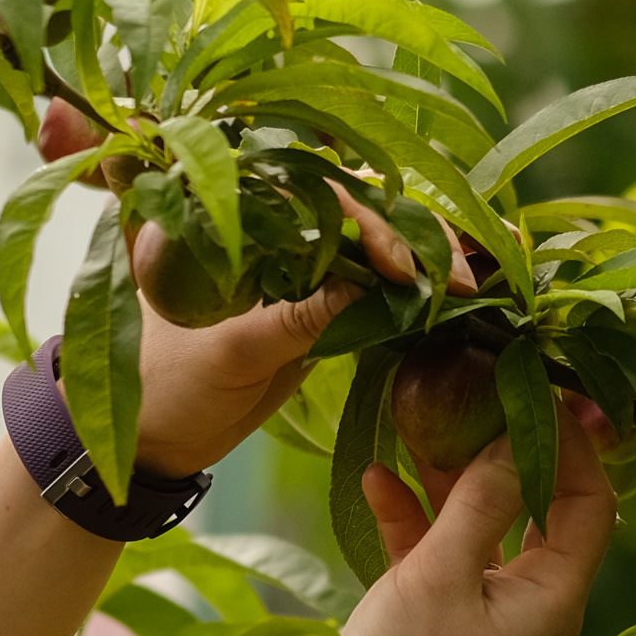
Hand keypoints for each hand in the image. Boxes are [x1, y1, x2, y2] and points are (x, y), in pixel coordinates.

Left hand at [125, 185, 472, 477]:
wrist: (153, 440)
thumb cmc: (167, 390)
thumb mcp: (231, 355)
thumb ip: (297, 318)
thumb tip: (375, 287)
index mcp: (225, 215)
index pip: (311, 194)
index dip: (366, 224)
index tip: (402, 269)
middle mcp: (263, 220)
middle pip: (355, 202)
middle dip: (416, 227)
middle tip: (466, 267)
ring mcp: (294, 256)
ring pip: (374, 234)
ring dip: (429, 246)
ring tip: (482, 265)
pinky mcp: (316, 293)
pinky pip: (372, 275)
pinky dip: (416, 278)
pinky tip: (463, 282)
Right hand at [299, 394, 617, 635]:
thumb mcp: (442, 572)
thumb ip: (480, 499)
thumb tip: (518, 436)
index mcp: (554, 597)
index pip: (590, 502)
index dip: (573, 442)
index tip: (541, 389)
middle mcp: (532, 607)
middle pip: (537, 509)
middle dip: (506, 450)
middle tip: (479, 391)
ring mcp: (485, 618)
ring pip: (481, 530)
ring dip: (451, 480)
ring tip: (418, 420)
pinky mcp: (440, 628)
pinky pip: (440, 560)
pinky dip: (414, 523)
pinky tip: (377, 481)